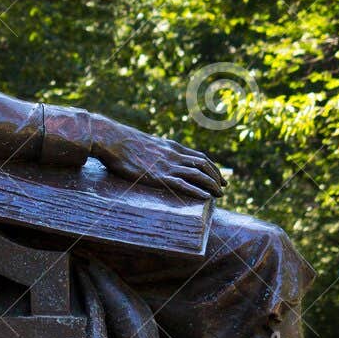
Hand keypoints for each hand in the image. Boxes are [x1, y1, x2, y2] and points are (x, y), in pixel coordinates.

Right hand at [93, 118, 223, 198]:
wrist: (114, 139)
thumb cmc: (124, 143)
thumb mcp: (146, 144)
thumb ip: (156, 152)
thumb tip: (155, 160)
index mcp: (172, 147)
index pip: (199, 157)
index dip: (212, 168)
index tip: (219, 177)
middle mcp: (174, 155)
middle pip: (204, 165)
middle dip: (217, 177)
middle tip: (223, 188)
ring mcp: (168, 165)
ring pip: (198, 175)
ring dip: (212, 185)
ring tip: (219, 195)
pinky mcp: (159, 176)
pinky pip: (183, 184)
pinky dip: (197, 191)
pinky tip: (205, 198)